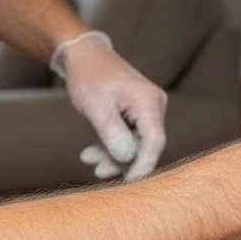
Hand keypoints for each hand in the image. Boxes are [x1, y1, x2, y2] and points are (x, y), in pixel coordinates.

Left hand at [52, 32, 168, 181]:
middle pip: (146, 144)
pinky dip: (112, 144)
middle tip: (97, 171)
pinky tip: (92, 151)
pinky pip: (130, 135)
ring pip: (136, 142)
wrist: (85, 56)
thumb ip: (113, 134)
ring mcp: (147, 109)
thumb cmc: (90, 77)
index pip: (155, 141)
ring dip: (113, 154)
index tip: (128, 183)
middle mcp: (154, 105)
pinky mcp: (137, 112)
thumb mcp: (97, 107)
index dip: (143, 165)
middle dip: (122, 160)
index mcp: (149, 102)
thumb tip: (127, 158)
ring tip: (87, 158)